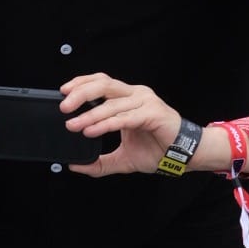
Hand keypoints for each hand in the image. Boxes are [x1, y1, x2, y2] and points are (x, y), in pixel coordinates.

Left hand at [60, 74, 181, 175]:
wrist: (185, 155)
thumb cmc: (158, 150)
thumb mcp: (122, 158)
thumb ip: (100, 162)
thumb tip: (76, 165)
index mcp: (128, 98)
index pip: (101, 81)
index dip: (81, 83)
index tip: (63, 91)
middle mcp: (136, 94)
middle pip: (103, 84)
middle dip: (80, 93)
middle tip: (64, 107)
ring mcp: (145, 102)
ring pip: (111, 103)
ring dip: (90, 115)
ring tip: (74, 125)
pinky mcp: (152, 113)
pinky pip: (124, 117)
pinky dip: (105, 123)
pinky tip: (91, 130)